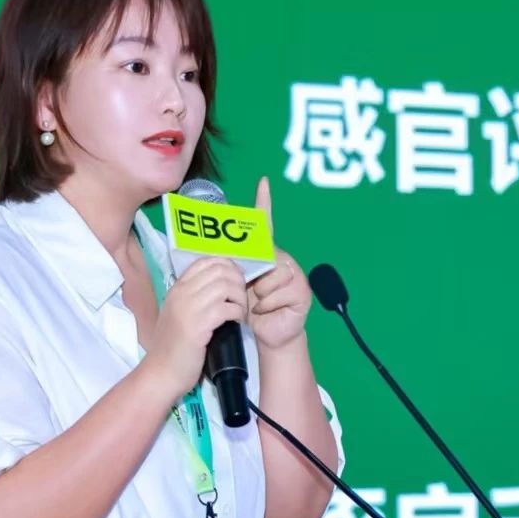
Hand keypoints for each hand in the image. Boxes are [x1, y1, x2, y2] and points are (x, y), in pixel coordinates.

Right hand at [146, 254, 246, 397]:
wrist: (161, 373)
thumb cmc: (174, 347)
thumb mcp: (180, 314)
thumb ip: (195, 298)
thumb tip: (223, 286)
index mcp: (177, 288)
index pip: (206, 261)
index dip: (227, 267)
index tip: (235, 283)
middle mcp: (182, 293)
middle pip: (220, 270)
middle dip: (238, 282)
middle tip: (240, 300)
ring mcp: (189, 308)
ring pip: (226, 286)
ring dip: (240, 298)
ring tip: (240, 312)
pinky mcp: (198, 325)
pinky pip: (227, 308)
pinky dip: (238, 314)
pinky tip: (237, 323)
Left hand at [246, 176, 312, 351]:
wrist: (266, 334)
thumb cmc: (250, 308)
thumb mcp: (238, 285)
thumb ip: (233, 268)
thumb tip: (216, 256)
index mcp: (266, 254)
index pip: (265, 225)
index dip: (264, 203)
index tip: (263, 183)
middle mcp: (282, 259)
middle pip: (265, 256)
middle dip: (253, 276)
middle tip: (251, 291)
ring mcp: (295, 274)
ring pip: (272, 276)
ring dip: (259, 294)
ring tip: (260, 304)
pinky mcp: (302, 291)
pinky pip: (278, 293)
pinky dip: (267, 306)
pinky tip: (269, 311)